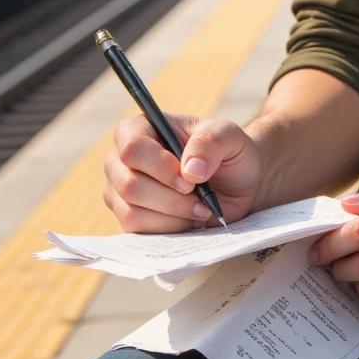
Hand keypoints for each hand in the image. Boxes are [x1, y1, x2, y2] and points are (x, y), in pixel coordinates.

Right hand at [103, 113, 265, 231]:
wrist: (237, 184)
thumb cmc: (228, 153)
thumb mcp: (230, 136)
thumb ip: (211, 142)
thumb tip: (190, 169)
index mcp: (140, 128)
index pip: (133, 149)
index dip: (160, 167)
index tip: (190, 181)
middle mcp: (122, 159)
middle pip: (129, 185)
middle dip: (171, 198)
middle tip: (201, 199)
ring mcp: (121, 190)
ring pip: (132, 212)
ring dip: (173, 215)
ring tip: (200, 208)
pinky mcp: (129, 216)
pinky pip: (138, 230)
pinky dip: (170, 228)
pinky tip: (189, 219)